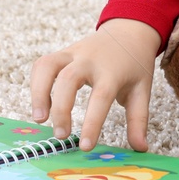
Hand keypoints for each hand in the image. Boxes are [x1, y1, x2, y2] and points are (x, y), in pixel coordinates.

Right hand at [29, 17, 161, 150]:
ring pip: (47, 66)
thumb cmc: (135, 65)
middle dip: (61, 109)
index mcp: (112, 71)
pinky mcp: (62, 52)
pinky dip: (36, 84)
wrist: (128, 30)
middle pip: (68, 79)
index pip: (100, 98)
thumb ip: (138, 119)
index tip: (85, 147)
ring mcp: (73, 53)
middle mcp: (90, 60)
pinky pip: (43, 64)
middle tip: (61, 136)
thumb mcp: (142, 90)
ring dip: (39, 92)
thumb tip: (140, 149)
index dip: (92, 123)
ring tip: (39, 119)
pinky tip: (41, 105)